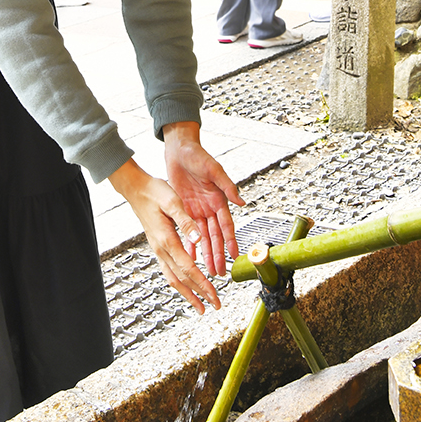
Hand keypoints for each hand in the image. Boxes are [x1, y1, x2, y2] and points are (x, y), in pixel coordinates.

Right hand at [110, 159, 221, 312]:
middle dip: (198, 294)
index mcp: (167, 239)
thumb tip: (197, 239)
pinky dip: (179, 282)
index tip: (214, 295)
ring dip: (188, 293)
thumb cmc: (154, 192)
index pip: (188, 268)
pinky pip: (168, 270)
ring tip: (200, 305)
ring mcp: (158, 249)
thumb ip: (186, 221)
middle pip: (181, 279)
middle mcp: (161, 249)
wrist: (136, 189)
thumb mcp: (173, 201)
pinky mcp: (158, 246)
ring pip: (173, 278)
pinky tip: (186, 285)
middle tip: (214, 306)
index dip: (202, 284)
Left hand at [163, 121, 243, 276]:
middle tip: (220, 271)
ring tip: (207, 270)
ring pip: (203, 237)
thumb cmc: (198, 156)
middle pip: (215, 236)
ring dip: (205, 253)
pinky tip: (189, 255)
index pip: (226, 225)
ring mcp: (197, 210)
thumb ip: (227, 185)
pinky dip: (189, 243)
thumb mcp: (213, 169)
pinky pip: (187, 231)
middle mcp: (210, 207)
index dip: (230, 241)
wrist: (179, 150)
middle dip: (217, 254)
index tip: (234, 255)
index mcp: (219, 199)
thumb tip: (241, 201)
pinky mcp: (184, 209)